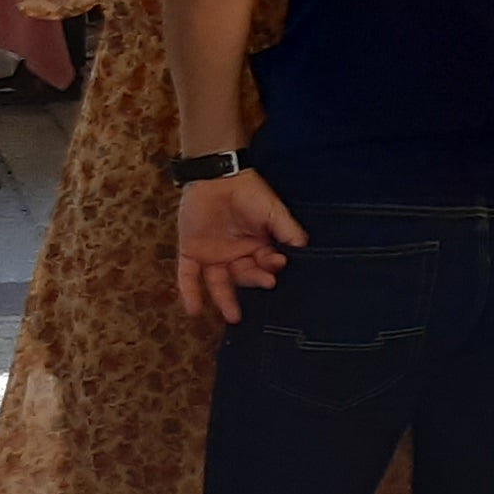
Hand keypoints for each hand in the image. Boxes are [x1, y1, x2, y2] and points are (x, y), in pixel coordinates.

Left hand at [176, 170, 304, 325]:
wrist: (216, 175)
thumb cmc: (248, 191)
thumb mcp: (272, 210)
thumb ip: (286, 229)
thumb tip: (304, 248)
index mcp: (256, 246)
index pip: (266, 264)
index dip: (272, 266)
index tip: (278, 264)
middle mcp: (236, 255)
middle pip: (245, 276)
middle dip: (255, 281)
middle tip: (266, 283)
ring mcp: (213, 255)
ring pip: (219, 283)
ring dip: (225, 301)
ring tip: (233, 317)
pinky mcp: (191, 252)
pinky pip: (189, 276)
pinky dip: (190, 293)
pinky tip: (193, 310)